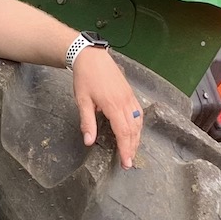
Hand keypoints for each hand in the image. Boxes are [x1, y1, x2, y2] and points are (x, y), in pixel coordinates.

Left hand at [73, 49, 143, 167]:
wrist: (92, 56)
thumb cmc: (85, 78)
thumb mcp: (82, 101)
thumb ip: (87, 122)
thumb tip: (89, 141)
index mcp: (113, 105)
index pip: (123, 132)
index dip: (126, 149)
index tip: (126, 162)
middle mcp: (125, 102)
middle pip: (133, 130)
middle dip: (132, 148)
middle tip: (128, 163)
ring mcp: (130, 97)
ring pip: (138, 122)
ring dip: (137, 138)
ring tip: (132, 151)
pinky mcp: (130, 93)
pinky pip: (138, 113)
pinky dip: (138, 125)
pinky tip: (135, 132)